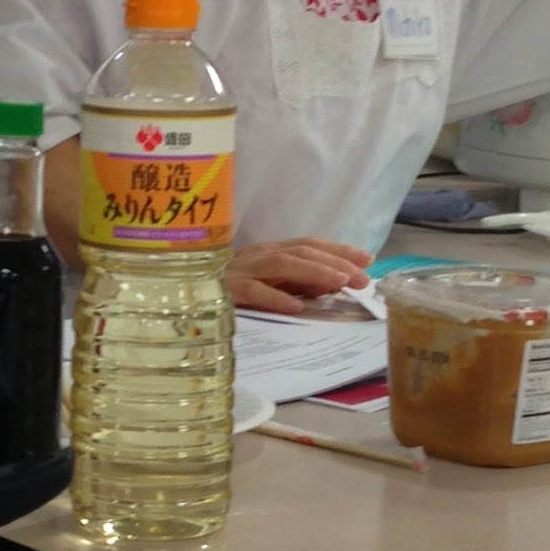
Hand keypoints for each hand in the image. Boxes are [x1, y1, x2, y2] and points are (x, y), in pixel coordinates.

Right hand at [226, 237, 373, 314]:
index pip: (310, 245)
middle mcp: (258, 255)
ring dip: (315, 272)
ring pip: (282, 265)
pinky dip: (275, 297)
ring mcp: (240, 270)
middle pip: (302, 251)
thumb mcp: (270, 286)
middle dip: (336, 262)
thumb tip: (332, 284)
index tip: (368, 259)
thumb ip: (298, 283)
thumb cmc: (230, 294)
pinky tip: (296, 305)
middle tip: (363, 278)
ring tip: (340, 283)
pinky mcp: (224, 290)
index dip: (339, 250)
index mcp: (270, 252)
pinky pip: (252, 291)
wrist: (180, 297)